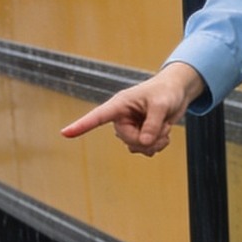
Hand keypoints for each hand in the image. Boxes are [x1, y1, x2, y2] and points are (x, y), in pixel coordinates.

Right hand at [60, 62, 205, 155]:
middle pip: (128, 140)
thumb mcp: (161, 104)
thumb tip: (145, 143)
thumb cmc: (166, 91)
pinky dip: (158, 145)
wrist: (177, 92)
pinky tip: (164, 133)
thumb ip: (152, 124)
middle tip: (162, 127)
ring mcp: (131, 128)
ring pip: (137, 147)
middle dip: (147, 138)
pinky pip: (146, 150)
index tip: (64, 133)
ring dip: (155, 142)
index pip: (97, 117)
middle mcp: (122, 118)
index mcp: (119, 105)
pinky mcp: (140, 135)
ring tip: (164, 127)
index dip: (81, 125)